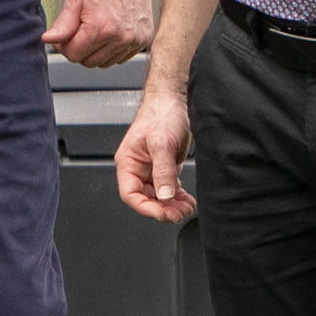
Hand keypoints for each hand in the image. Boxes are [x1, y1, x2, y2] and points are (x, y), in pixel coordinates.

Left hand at [46, 0, 153, 68]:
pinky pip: (121, 57)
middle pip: (89, 62)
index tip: (64, 35)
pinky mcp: (144, 39)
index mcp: (101, 28)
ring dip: (96, 51)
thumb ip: (62, 25)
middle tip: (78, 29)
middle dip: (79, 49)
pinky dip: (112, 49)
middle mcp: (121, 38)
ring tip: (95, 27)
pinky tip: (109, 30)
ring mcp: (135, 40)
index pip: (74, 55)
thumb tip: (48, 40)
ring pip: (105, 63)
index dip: (64, 46)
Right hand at [114, 83, 195, 222]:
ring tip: (186, 208)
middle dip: (162, 208)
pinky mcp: (165, 167)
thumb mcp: (161, 143)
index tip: (162, 214)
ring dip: (172, 205)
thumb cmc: (161, 115)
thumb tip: (164, 196)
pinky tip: (187, 200)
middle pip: (146, 198)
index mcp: (128, 163)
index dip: (145, 207)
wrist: (174, 101)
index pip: (130, 194)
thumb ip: (163, 171)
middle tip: (178, 213)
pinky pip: (169, 188)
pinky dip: (178, 197)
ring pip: (159, 196)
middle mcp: (138, 168)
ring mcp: (152, 168)